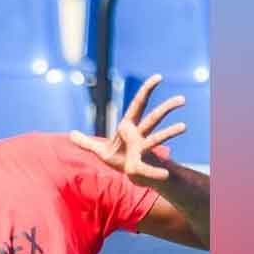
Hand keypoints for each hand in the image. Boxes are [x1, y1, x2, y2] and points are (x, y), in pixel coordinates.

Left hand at [70, 74, 186, 187]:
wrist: (129, 176)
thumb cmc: (118, 158)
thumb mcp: (99, 150)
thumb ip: (85, 142)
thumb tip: (70, 134)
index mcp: (129, 127)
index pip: (138, 105)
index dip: (146, 91)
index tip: (158, 77)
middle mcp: (140, 136)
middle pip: (154, 118)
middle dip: (166, 108)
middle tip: (182, 100)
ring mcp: (143, 150)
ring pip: (158, 138)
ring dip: (170, 132)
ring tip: (183, 126)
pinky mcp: (142, 166)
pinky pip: (150, 168)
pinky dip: (156, 172)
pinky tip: (165, 173)